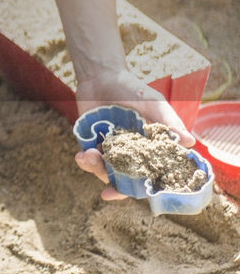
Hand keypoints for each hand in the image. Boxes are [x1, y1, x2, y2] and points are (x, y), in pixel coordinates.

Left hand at [75, 68, 194, 198]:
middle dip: (116, 188)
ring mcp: (109, 150)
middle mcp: (129, 153)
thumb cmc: (133, 89)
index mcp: (147, 148)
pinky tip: (83, 154)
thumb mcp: (154, 104)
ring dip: (97, 170)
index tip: (144, 198)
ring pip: (104, 171)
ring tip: (91, 157)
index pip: (148, 174)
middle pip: (124, 180)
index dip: (144, 189)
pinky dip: (85, 160)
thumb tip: (190, 141)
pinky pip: (88, 159)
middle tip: (108, 193)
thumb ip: (168, 122)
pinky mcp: (90, 143)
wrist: (102, 76)